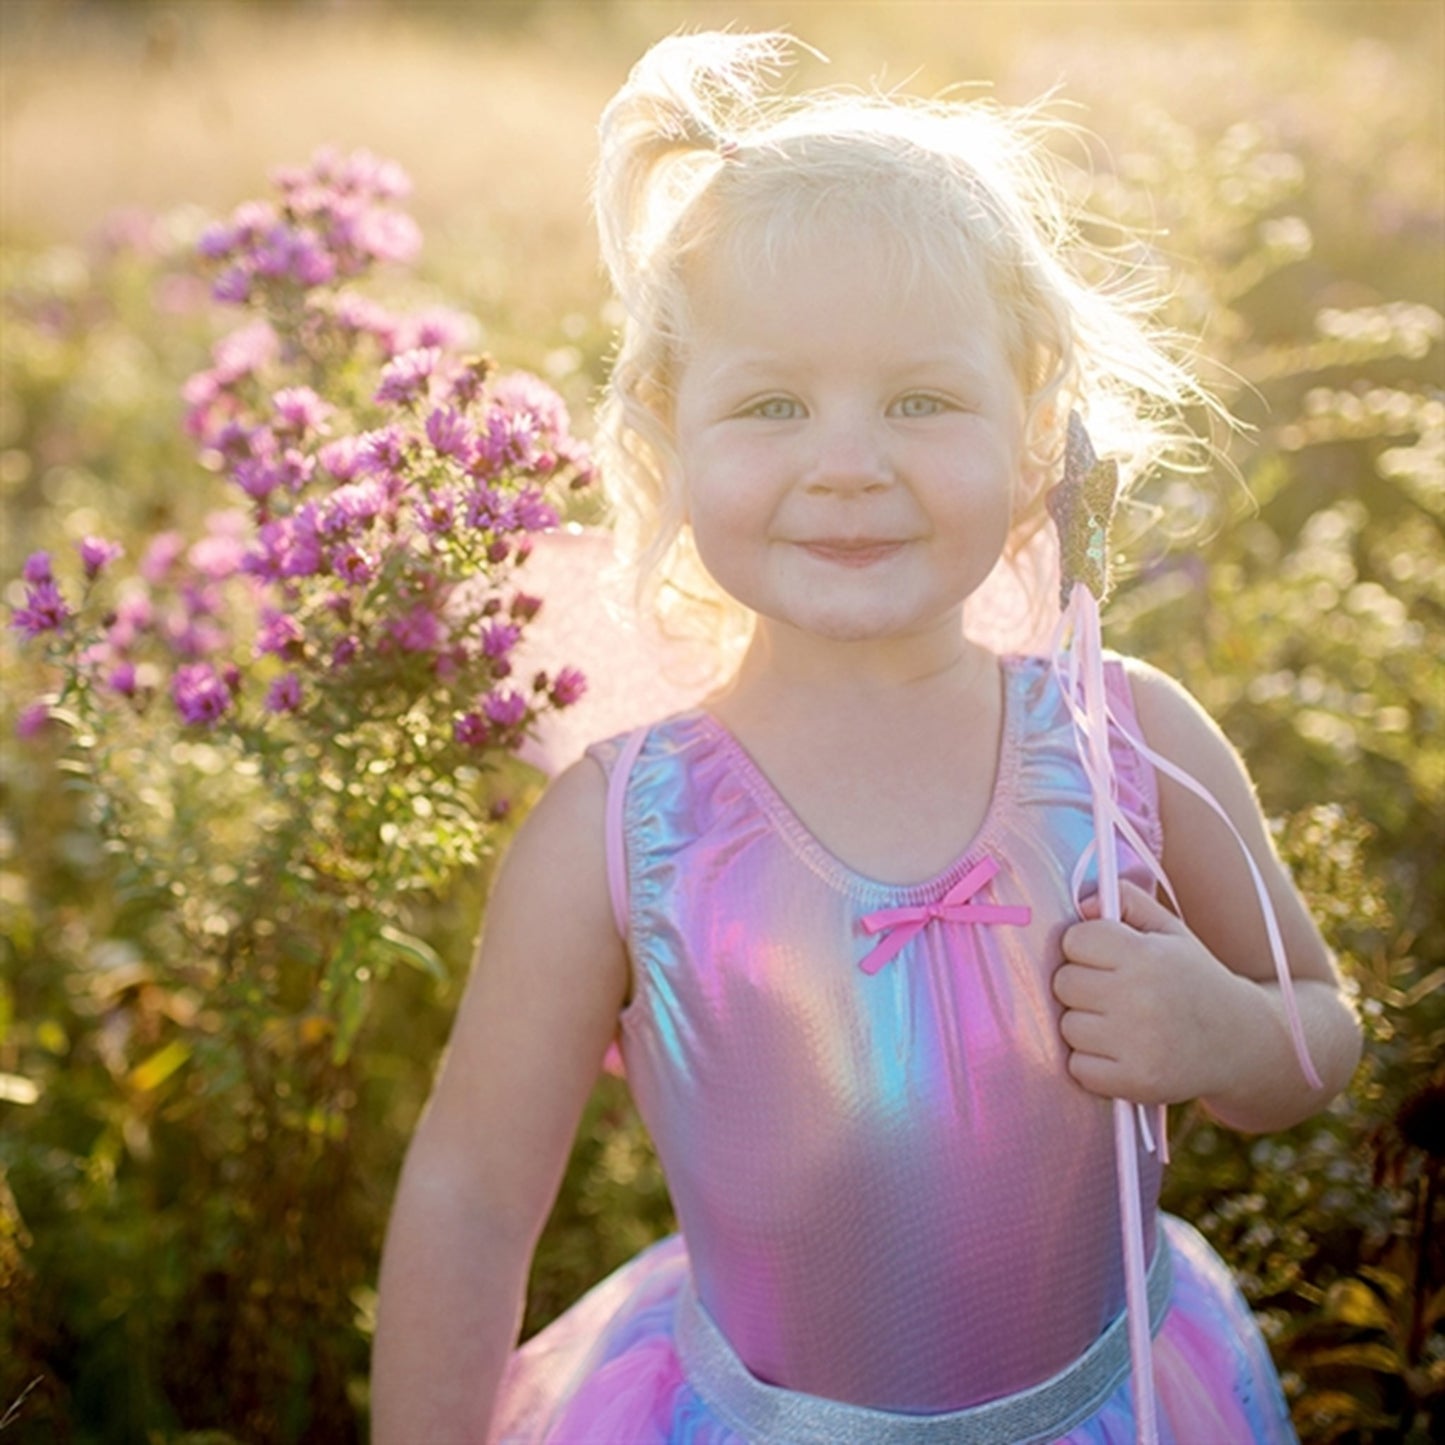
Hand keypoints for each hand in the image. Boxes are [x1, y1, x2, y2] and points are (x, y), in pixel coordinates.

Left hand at [1052, 880, 1252, 1106]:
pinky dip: (1092, 1064)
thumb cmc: (1193, 979)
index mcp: (1147, 955)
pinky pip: (1078, 1067)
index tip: (1108, 958)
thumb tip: (1083, 905)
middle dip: (1082, 985)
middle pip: (1064, 983)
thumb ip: (1127, 901)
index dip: (1086, 947)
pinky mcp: (1136, 1082)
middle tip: (1114, 993)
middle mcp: (1141, 997)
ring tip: (1122, 1024)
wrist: (1242, 1043)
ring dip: (1086, 1026)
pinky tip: (1122, 1053)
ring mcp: (1138, 1043)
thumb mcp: (1170, 930)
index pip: (1074, 940)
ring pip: (1067, 1026)